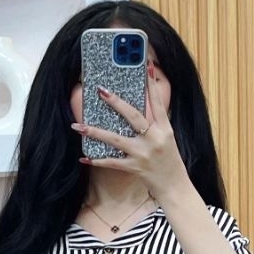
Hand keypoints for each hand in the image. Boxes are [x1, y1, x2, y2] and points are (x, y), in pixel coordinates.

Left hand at [71, 63, 188, 200]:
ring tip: (78, 126)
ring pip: (116, 139)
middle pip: (133, 116)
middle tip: (101, 91)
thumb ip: (155, 125)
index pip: (157, 103)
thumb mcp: (167, 139)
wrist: (175, 187)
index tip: (146, 66)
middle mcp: (154, 139)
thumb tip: (135, 111)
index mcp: (164, 130)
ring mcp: (143, 153)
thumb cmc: (170, 162)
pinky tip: (84, 157)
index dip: (152, 84)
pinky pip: (112, 162)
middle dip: (117, 103)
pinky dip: (97, 160)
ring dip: (96, 132)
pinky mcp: (135, 167)